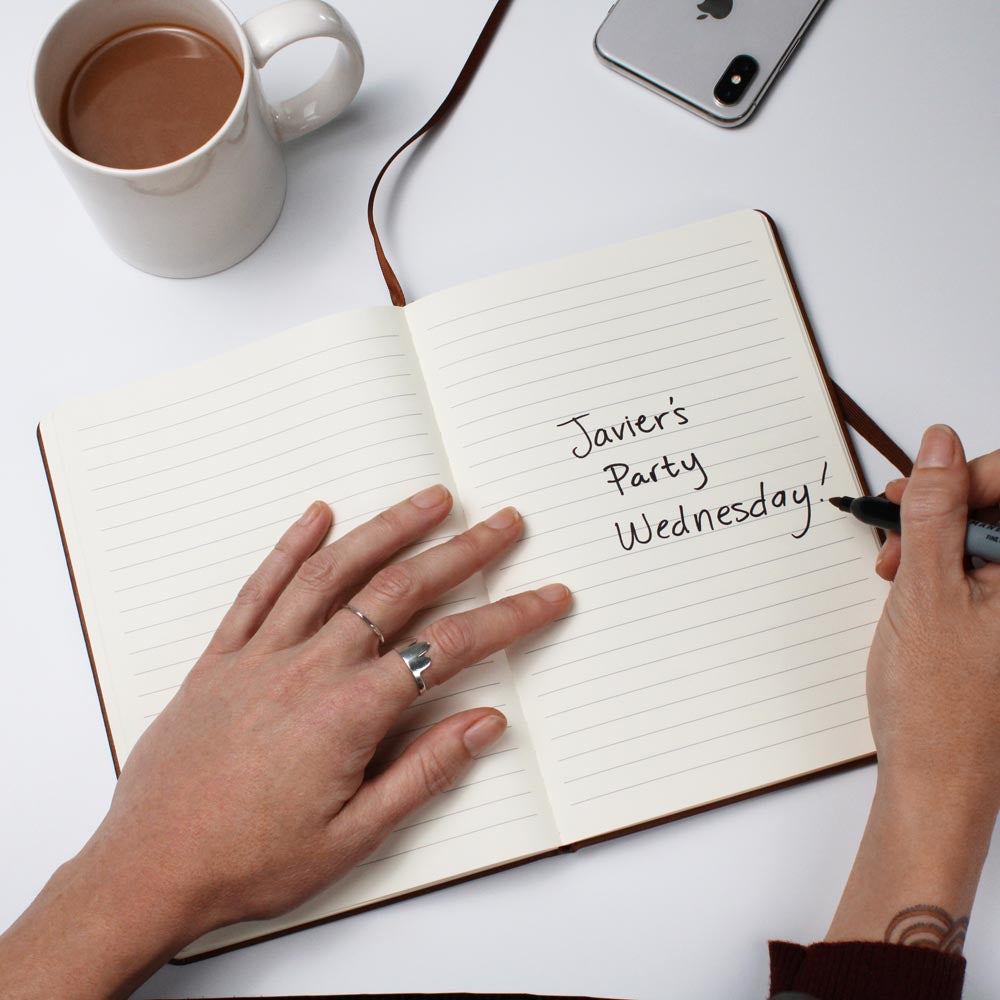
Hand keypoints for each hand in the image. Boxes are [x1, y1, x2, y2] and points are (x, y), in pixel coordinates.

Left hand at [0, 486, 569, 998]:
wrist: (148, 869)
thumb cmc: (250, 861)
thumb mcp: (355, 836)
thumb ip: (425, 772)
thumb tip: (485, 723)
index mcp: (348, 712)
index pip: (448, 648)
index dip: (508, 617)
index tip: (546, 597)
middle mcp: (308, 667)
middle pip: (399, 590)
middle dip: (461, 551)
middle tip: (503, 523)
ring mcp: (261, 655)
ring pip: (333, 573)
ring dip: (386, 529)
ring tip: (430, 500)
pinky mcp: (221, 657)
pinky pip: (259, 587)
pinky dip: (290, 546)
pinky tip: (317, 516)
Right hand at [827, 426, 999, 947]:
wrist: (937, 779)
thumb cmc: (937, 703)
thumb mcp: (925, 590)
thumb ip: (933, 510)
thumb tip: (938, 444)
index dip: (966, 474)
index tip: (917, 491)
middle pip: (997, 510)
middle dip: (942, 507)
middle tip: (893, 530)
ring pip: (982, 536)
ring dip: (933, 538)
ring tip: (893, 569)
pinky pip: (977, 567)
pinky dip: (939, 565)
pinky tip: (909, 586)